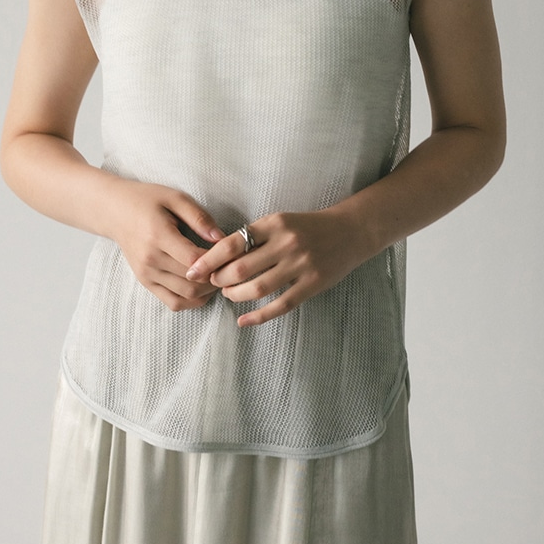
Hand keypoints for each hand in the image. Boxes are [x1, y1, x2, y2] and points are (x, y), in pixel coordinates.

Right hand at [106, 179, 225, 311]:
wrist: (115, 211)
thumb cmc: (148, 200)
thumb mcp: (175, 198)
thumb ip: (199, 218)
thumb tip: (222, 238)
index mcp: (158, 236)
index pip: (194, 259)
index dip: (216, 260)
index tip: (229, 252)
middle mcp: (150, 259)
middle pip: (193, 281)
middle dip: (216, 277)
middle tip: (229, 266)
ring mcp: (146, 274)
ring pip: (186, 295)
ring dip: (207, 291)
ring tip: (219, 276)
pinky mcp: (146, 282)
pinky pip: (173, 302)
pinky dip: (192, 300)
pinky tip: (203, 287)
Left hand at [188, 208, 368, 327]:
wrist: (350, 231)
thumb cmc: (307, 227)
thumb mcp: (280, 221)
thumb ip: (254, 236)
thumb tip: (217, 258)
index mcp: (274, 224)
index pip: (232, 244)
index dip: (209, 260)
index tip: (193, 272)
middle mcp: (286, 243)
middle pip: (241, 269)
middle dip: (220, 280)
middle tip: (214, 284)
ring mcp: (301, 265)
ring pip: (257, 288)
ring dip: (236, 296)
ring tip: (230, 295)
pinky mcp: (312, 284)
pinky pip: (280, 305)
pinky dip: (258, 316)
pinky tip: (243, 321)